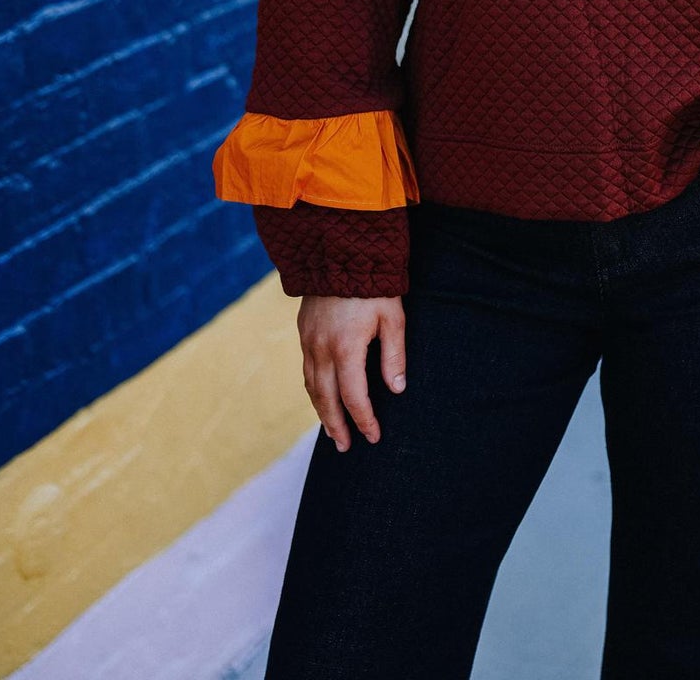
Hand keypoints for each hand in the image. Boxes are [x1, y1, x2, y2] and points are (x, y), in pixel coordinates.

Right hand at [297, 294, 406, 451]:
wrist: (340, 250)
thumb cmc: (374, 284)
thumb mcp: (392, 317)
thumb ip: (394, 355)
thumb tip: (396, 389)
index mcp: (346, 348)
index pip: (353, 397)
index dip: (363, 420)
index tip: (373, 436)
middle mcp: (321, 349)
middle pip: (326, 399)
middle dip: (336, 426)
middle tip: (345, 447)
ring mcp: (308, 340)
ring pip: (311, 386)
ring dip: (321, 411)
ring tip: (332, 430)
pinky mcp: (303, 331)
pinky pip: (306, 369)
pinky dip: (313, 390)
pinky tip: (321, 396)